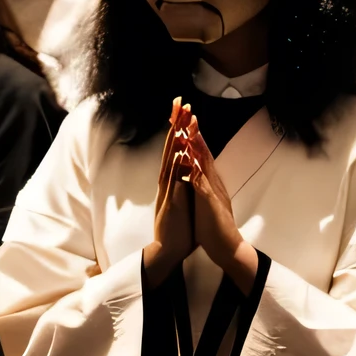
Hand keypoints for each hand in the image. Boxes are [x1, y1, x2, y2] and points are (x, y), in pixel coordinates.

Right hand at [143, 99, 194, 289]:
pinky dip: (178, 169)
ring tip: (179, 122)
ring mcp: (167, 193)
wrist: (168, 252)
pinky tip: (182, 155)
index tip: (183, 108)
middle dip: (176, 125)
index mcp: (172, 181)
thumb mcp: (182, 198)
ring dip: (175, 142)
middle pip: (171, 149)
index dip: (179, 128)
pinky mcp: (171, 206)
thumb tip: (188, 167)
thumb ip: (184, 182)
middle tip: (179, 103)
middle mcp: (167, 183)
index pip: (176, 149)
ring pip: (170, 162)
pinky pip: (174, 184)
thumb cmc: (179, 227)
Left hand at [185, 116, 258, 294]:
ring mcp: (213, 193)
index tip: (185, 119)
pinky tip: (191, 163)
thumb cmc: (215, 226)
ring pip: (204, 165)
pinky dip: (196, 173)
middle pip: (203, 153)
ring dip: (196, 147)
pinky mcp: (211, 205)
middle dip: (194, 132)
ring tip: (188, 129)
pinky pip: (203, 187)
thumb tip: (197, 169)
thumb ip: (203, 185)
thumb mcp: (207, 200)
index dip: (193, 136)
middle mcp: (214, 183)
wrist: (228, 248)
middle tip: (188, 112)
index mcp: (211, 182)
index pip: (201, 154)